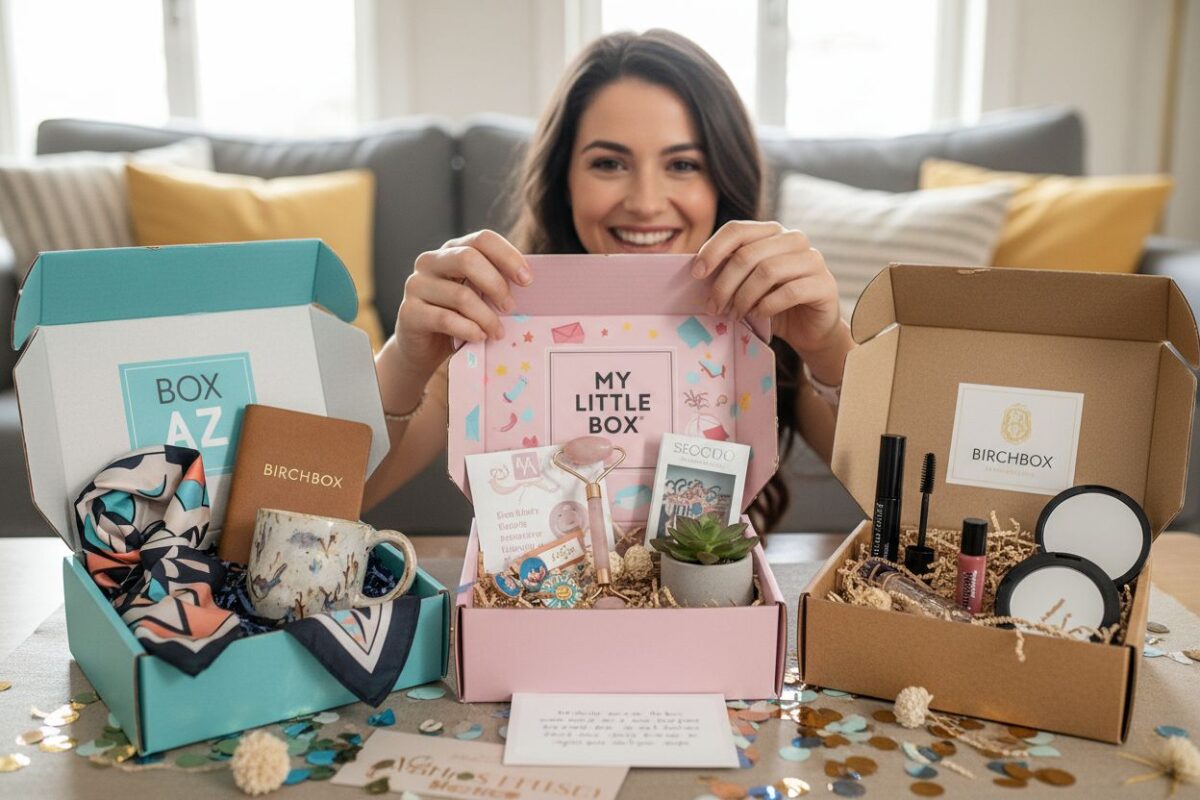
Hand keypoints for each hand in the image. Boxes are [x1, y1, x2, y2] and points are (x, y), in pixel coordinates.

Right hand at [393, 230, 530, 381]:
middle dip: (496, 284)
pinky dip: (468, 329)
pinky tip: (479, 337)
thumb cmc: (458, 318)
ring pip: (460, 295)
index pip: (482, 239)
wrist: (423, 348)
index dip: (508, 256)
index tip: (527, 280)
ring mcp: (416, 285)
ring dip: (486, 317)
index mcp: (452, 251)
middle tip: (511, 308)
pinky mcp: (409, 312)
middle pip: (468, 259)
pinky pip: (445, 319)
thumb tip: (528, 284)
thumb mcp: (478, 296)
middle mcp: (430, 261)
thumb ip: (494, 285)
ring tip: (498, 333)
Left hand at [694, 220, 850, 379]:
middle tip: (713, 307)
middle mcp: (794, 239)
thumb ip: (727, 270)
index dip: (713, 250)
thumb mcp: (745, 283)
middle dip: (724, 284)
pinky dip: (767, 306)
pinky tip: (757, 315)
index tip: (696, 274)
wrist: (809, 328)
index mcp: (771, 232)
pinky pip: (789, 292)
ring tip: (735, 315)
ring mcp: (812, 260)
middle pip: (748, 254)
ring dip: (744, 297)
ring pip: (767, 271)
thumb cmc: (772, 303)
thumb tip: (693, 270)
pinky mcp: (824, 284)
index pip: (737, 230)